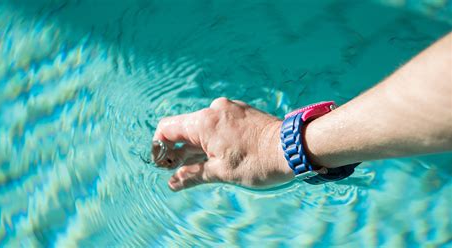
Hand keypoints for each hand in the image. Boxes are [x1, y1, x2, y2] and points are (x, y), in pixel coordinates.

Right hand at [153, 97, 294, 190]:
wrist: (292, 147)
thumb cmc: (257, 161)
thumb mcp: (221, 172)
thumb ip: (192, 175)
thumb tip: (173, 182)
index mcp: (203, 122)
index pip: (167, 129)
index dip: (159, 147)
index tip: (163, 164)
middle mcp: (214, 110)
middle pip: (184, 128)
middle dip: (179, 150)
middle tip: (180, 170)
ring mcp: (229, 108)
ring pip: (203, 126)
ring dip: (197, 145)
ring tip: (201, 165)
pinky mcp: (241, 111)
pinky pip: (219, 123)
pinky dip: (213, 138)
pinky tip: (220, 154)